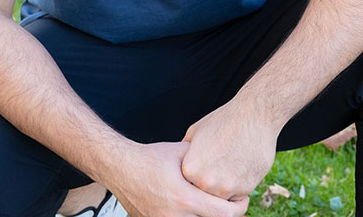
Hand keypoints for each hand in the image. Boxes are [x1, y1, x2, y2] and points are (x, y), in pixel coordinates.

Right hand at [105, 141, 248, 216]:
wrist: (120, 168)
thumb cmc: (150, 157)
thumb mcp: (182, 152)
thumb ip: (206, 158)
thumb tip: (227, 160)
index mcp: (184, 199)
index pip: (224, 214)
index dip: (239, 207)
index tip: (242, 199)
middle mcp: (174, 216)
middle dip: (225, 214)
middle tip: (231, 203)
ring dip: (207, 216)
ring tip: (212, 205)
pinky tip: (193, 208)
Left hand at [181, 100, 278, 200]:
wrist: (254, 116)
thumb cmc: (223, 121)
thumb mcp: (194, 133)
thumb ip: (184, 155)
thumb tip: (176, 169)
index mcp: (190, 169)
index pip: (187, 186)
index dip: (194, 177)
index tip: (200, 167)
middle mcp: (206, 182)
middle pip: (203, 195)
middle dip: (208, 186)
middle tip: (217, 167)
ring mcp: (226, 187)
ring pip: (221, 199)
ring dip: (224, 188)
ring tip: (228, 166)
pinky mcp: (246, 188)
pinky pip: (238, 196)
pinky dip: (239, 186)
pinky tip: (240, 166)